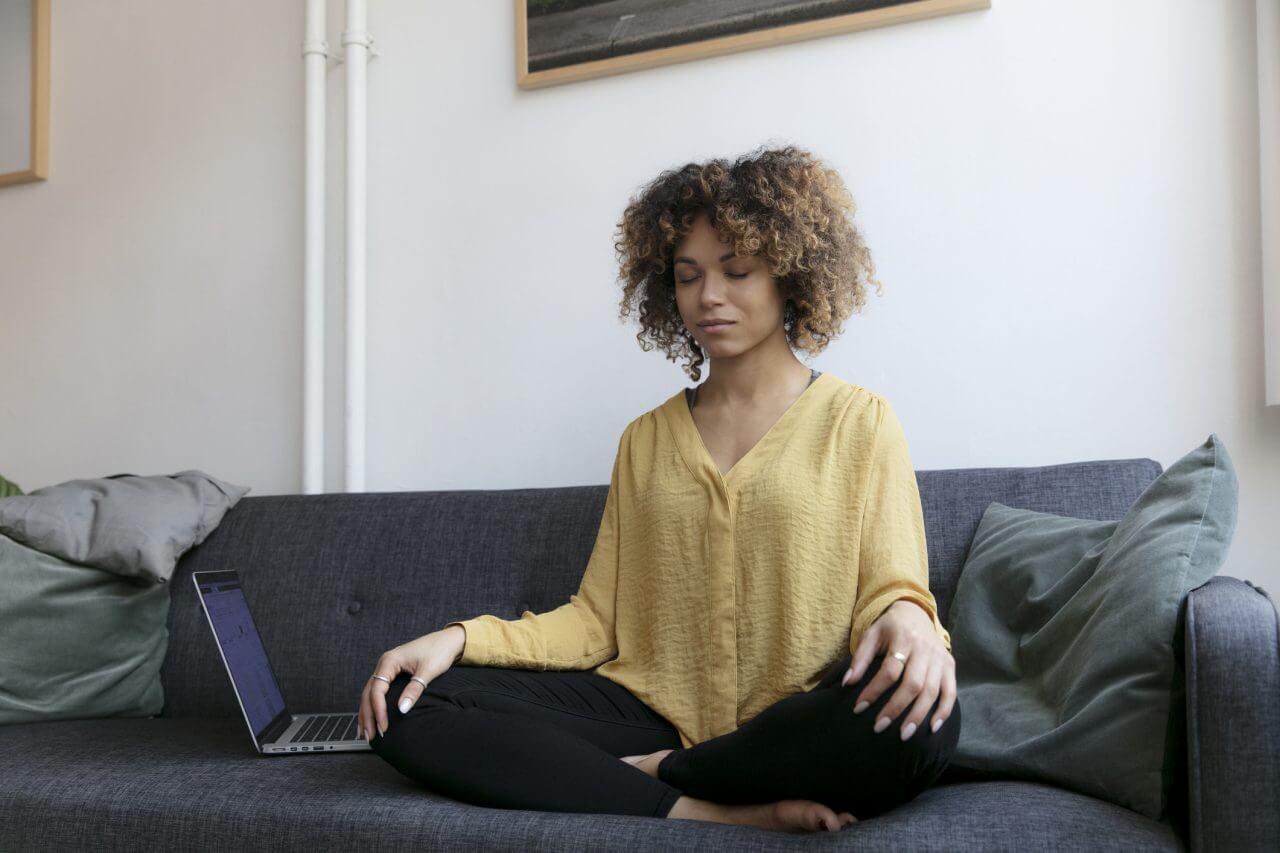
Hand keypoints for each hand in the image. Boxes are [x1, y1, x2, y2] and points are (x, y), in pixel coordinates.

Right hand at [357, 625, 465, 741]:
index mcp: (389, 661)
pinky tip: (373, 718)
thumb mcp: (427, 671)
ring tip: (366, 733)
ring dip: (367, 713)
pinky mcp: (393, 672)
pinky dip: (374, 706)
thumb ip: (414, 690)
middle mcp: (384, 663)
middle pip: (369, 693)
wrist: (448, 641)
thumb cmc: (439, 651)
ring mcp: (387, 668)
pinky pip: (378, 691)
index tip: (384, 727)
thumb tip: (402, 709)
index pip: (377, 690)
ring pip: (370, 693)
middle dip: (367, 716)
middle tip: (369, 736)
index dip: (378, 710)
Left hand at [841, 599, 954, 740]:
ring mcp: (940, 658)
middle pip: (913, 683)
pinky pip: (950, 692)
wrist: (916, 613)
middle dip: (896, 708)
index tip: (859, 708)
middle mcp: (925, 648)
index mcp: (904, 638)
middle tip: (879, 727)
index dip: (874, 690)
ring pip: (932, 691)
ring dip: (918, 715)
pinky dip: (943, 711)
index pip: (889, 670)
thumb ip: (860, 659)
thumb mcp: (871, 635)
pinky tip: (932, 728)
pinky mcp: (950, 666)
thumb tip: (847, 684)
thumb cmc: (889, 628)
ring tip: (904, 735)